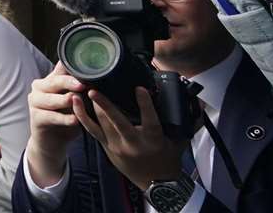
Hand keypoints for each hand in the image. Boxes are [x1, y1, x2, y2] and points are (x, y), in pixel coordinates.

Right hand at [25, 63, 86, 187]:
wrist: (53, 142)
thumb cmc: (66, 118)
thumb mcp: (74, 102)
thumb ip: (80, 90)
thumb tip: (98, 77)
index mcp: (50, 80)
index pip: (60, 69)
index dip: (71, 66)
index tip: (85, 67)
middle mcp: (39, 88)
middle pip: (54, 81)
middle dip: (68, 82)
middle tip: (82, 85)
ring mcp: (35, 102)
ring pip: (50, 99)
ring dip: (64, 100)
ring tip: (76, 101)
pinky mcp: (35, 117)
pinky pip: (51, 116)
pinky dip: (64, 119)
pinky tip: (75, 120)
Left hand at [75, 87, 192, 191]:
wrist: (157, 184)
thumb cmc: (168, 160)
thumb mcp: (179, 141)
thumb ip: (186, 121)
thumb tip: (197, 102)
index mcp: (153, 140)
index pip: (149, 120)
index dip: (145, 104)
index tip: (139, 88)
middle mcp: (134, 143)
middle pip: (117, 122)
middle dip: (105, 105)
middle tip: (94, 88)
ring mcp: (118, 146)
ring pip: (102, 125)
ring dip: (91, 107)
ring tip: (81, 90)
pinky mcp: (108, 148)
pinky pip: (93, 132)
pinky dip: (83, 118)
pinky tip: (75, 105)